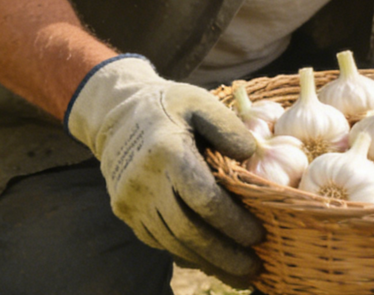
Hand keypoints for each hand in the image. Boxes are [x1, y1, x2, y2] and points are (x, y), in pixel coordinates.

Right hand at [65, 54, 263, 285]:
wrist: (115, 114)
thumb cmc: (168, 106)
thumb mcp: (199, 101)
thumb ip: (228, 126)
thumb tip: (253, 154)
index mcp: (167, 152)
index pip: (204, 200)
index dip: (233, 222)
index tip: (259, 236)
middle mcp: (145, 182)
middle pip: (188, 231)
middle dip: (223, 254)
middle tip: (254, 268)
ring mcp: (131, 201)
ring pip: (172, 242)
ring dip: (207, 261)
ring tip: (239, 272)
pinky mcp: (125, 212)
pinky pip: (159, 240)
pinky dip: (186, 254)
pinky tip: (211, 261)